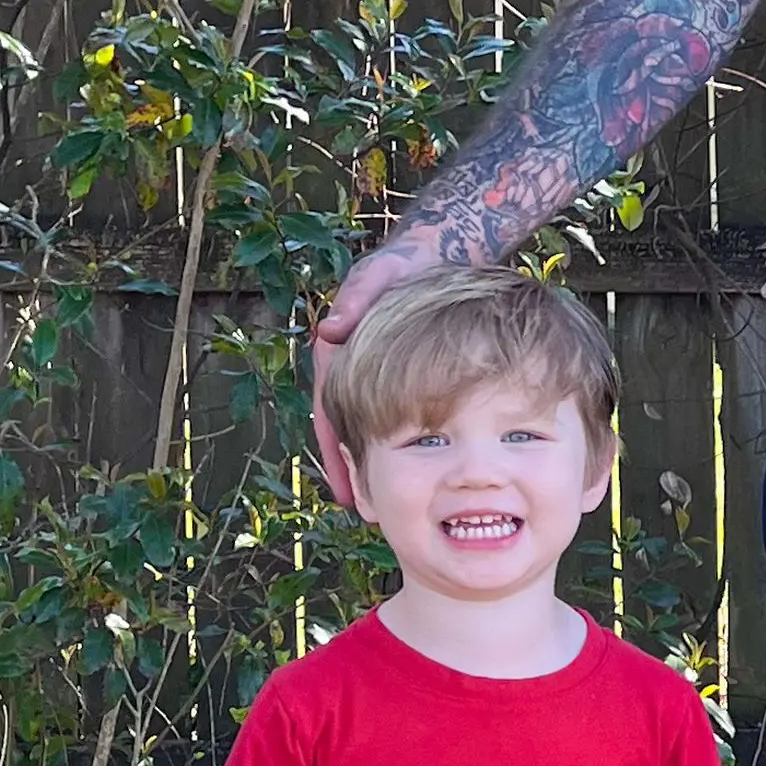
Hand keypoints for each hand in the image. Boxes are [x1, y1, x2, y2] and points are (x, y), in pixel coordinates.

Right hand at [310, 232, 445, 505]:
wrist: (436, 253)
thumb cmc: (405, 264)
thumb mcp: (380, 277)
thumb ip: (357, 299)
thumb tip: (332, 330)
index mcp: (339, 354)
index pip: (329, 413)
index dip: (337, 455)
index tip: (345, 492)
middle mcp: (351, 369)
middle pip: (347, 430)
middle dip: (355, 471)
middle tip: (368, 512)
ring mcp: (374, 372)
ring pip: (369, 427)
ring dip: (378, 462)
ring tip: (389, 504)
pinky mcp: (398, 373)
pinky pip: (395, 414)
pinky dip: (400, 441)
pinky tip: (419, 466)